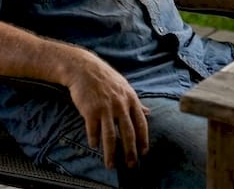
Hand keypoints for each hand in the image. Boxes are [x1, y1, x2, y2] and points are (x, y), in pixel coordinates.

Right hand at [63, 52, 149, 169]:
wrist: (83, 68)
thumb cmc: (105, 78)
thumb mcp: (124, 87)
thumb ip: (136, 102)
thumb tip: (149, 113)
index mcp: (130, 99)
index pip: (141, 123)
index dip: (143, 139)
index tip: (144, 153)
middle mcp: (120, 105)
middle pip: (128, 133)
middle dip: (130, 152)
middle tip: (131, 165)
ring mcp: (105, 108)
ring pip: (110, 136)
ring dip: (111, 153)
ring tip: (111, 165)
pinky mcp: (90, 110)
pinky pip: (93, 130)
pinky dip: (94, 140)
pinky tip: (94, 146)